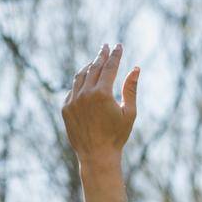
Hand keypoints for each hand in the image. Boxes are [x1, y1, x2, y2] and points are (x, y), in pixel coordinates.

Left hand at [61, 42, 139, 170]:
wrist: (96, 156)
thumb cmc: (117, 136)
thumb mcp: (129, 112)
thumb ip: (131, 89)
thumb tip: (136, 69)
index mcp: (102, 93)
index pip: (109, 66)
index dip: (115, 55)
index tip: (118, 46)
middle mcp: (85, 94)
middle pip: (94, 67)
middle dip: (101, 55)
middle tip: (105, 46)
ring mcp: (73, 101)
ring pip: (80, 76)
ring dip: (89, 67)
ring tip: (95, 61)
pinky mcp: (65, 108)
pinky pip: (72, 90)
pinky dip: (80, 83)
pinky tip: (85, 81)